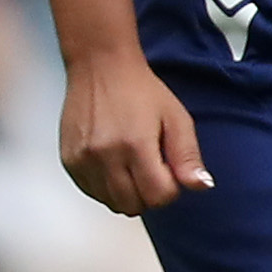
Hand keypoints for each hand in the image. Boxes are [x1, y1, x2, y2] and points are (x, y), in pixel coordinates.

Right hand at [58, 51, 211, 216]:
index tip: (168, 170)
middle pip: (134, 205)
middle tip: (151, 168)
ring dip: (127, 193)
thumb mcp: (176, 118)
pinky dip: (106, 188)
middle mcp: (105, 155)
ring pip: (112, 203)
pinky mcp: (69, 160)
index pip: (158, 197)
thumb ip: (188, 156)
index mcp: (136, 145)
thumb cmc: (140, 89)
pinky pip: (92, 193)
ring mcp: (84, 160)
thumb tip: (201, 186)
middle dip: (149, 194)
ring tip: (131, 164)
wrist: (100, 66)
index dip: (170, 189)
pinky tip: (113, 164)